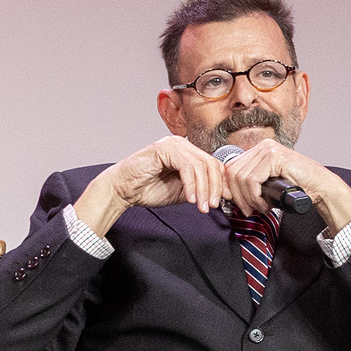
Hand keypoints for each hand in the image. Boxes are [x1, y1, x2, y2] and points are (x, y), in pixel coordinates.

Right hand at [77, 136, 231, 233]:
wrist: (123, 191)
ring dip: (204, 189)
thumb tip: (227, 194)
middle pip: (212, 164)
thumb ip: (203, 189)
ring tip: (200, 206)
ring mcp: (173, 144)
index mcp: (189, 152)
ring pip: (201, 166)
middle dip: (215, 188)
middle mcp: (183, 144)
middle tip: (212, 206)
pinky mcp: (164, 148)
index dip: (222, 184)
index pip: (215, 165)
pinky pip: (187, 166)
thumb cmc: (149, 189)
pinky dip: (191, 185)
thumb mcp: (185, 192)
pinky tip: (190, 199)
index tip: (225, 201)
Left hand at [215, 137, 350, 232]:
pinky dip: (254, 196)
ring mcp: (268, 149)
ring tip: (259, 208)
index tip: (239, 204)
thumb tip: (228, 191)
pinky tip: (265, 204)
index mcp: (260, 149)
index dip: (230, 188)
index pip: (231, 167)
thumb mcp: (269, 182)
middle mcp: (263, 146)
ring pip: (240, 177)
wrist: (322, 187)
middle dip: (237, 196)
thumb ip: (252, 181)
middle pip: (232, 172)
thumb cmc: (299, 187)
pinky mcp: (274, 157)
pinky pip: (252, 180)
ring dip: (247, 198)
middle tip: (248, 210)